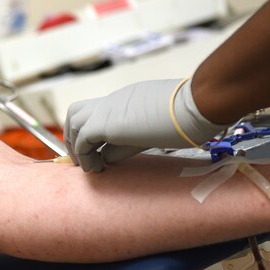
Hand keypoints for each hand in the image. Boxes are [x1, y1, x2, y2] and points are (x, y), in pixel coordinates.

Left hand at [64, 78, 225, 171]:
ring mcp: (106, 109)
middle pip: (77, 112)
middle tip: (85, 159)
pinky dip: (85, 155)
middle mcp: (112, 101)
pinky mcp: (104, 122)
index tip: (98, 156)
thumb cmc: (188, 116)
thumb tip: (107, 157)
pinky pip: (82, 140)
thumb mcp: (154, 129)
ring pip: (73, 122)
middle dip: (75, 136)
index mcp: (126, 100)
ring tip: (88, 166)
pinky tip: (97, 169)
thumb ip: (130, 141)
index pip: (98, 115)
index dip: (92, 135)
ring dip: (76, 145)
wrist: (195, 105)